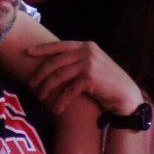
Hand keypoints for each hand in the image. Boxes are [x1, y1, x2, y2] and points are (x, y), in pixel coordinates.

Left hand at [26, 41, 142, 115]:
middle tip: (31, 85)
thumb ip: (78, 59)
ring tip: (40, 97)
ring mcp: (88, 64)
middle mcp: (87, 52)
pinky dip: (60, 101)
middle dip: (40, 74)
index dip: (42, 49)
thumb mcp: (93, 64)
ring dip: (47, 88)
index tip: (28, 52)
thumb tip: (54, 62)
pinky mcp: (90, 79)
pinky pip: (68, 90)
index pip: (59, 45)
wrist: (126, 95)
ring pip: (59, 76)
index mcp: (86, 46)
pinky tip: (56, 109)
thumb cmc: (107, 83)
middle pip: (55, 62)